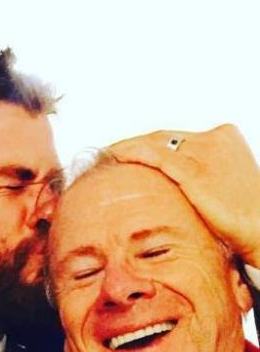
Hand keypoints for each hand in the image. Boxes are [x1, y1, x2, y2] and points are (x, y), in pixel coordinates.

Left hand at [108, 124, 259, 267]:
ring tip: (107, 154)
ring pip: (155, 143)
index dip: (150, 143)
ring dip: (128, 147)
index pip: (177, 137)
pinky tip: (116, 156)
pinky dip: (133, 153)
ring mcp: (204, 152)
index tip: (129, 150)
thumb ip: (201, 177)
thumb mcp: (222, 185)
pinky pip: (155, 156)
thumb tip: (178, 185)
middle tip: (111, 151)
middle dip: (135, 143)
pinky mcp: (194, 170)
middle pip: (163, 137)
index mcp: (224, 138)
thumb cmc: (244, 214)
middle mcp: (214, 139)